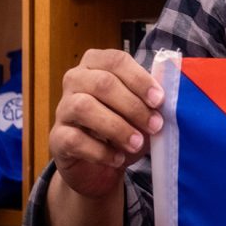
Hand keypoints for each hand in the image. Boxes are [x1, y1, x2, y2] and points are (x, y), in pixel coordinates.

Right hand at [50, 49, 163, 199]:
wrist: (100, 165)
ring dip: (117, 127)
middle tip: (155, 125)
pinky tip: (118, 158)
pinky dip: (101, 151)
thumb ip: (152, 99)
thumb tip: (168, 94)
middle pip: (102, 83)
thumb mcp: (143, 110)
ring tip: (137, 143)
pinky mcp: (57, 137)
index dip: (140, 79)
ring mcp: (63, 108)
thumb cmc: (125, 126)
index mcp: (97, 64)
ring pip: (84, 107)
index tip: (159, 100)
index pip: (116, 60)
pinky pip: (74, 139)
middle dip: (133, 106)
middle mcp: (75, 80)